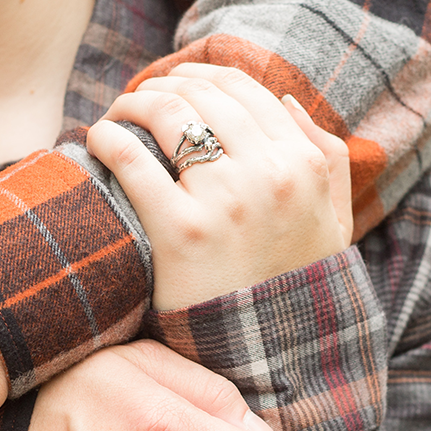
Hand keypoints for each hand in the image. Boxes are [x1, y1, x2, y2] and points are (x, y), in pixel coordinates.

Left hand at [87, 63, 352, 309]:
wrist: (273, 355)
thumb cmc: (294, 286)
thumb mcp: (333, 221)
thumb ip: (325, 157)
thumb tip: (285, 101)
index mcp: (302, 164)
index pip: (244, 89)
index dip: (201, 75)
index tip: (175, 83)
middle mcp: (267, 174)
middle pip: (201, 95)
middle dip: (163, 85)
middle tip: (139, 98)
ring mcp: (223, 202)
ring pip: (168, 115)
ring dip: (134, 102)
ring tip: (119, 114)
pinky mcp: (178, 232)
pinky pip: (132, 161)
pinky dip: (108, 137)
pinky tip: (98, 139)